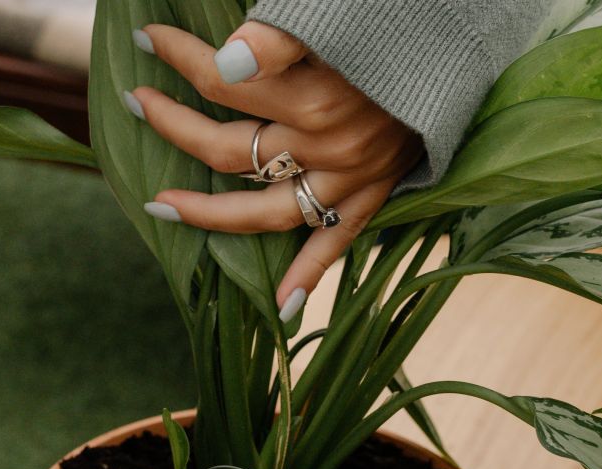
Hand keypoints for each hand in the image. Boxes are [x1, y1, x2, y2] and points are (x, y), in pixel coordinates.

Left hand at [129, 21, 424, 317]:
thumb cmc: (396, 27)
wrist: (464, 48)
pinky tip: (278, 306)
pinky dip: (307, 277)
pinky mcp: (373, 195)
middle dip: (173, 126)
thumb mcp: (339, 22)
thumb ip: (283, 38)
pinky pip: (334, 244)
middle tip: (136, 102)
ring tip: (162, 205)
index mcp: (314, 97)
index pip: (222, 81)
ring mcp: (348, 179)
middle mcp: (327, 146)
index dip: (179, 57)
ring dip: (208, 213)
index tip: (148, 37)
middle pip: (228, 150)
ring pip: (264, 212)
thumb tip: (231, 58)